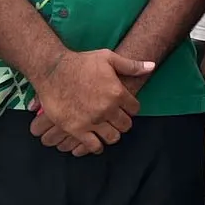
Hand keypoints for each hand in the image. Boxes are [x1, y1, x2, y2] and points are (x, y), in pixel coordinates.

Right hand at [31, 49, 152, 153]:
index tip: (125, 108)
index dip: (131, 108)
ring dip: (112, 134)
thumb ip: (131, 65)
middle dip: (123, 122)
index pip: (135, 109)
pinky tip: (95, 142)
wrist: (53, 70)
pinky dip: (96, 146)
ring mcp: (92, 121)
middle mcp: (107, 109)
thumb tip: (151, 67)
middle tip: (116, 119)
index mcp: (117, 93)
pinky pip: (93, 145)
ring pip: (112, 137)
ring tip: (107, 130)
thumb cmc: (81, 62)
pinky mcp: (76, 129)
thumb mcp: (108, 58)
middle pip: (125, 125)